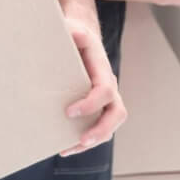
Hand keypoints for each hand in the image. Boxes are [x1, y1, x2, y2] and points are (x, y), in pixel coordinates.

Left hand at [60, 17, 125, 156]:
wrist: (79, 39)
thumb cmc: (75, 36)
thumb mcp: (74, 30)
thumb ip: (74, 31)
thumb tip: (73, 33)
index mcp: (103, 71)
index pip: (105, 90)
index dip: (91, 103)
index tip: (69, 112)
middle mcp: (108, 88)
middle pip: (116, 113)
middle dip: (101, 129)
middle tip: (82, 140)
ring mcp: (103, 100)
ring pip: (108, 125)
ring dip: (92, 140)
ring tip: (68, 149)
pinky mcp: (94, 108)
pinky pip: (96, 128)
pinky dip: (82, 141)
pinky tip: (63, 148)